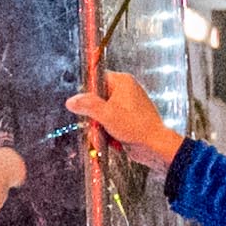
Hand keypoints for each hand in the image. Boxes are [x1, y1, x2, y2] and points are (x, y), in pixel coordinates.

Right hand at [66, 69, 182, 167]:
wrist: (154, 146)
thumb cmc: (136, 126)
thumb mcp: (106, 114)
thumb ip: (87, 106)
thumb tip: (71, 101)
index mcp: (122, 82)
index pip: (97, 79)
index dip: (87, 92)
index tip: (82, 104)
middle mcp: (126, 91)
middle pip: (98, 98)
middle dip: (94, 113)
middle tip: (95, 122)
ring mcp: (128, 106)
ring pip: (103, 112)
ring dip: (101, 124)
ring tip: (106, 132)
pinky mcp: (129, 119)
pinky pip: (111, 122)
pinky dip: (109, 130)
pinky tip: (112, 137)